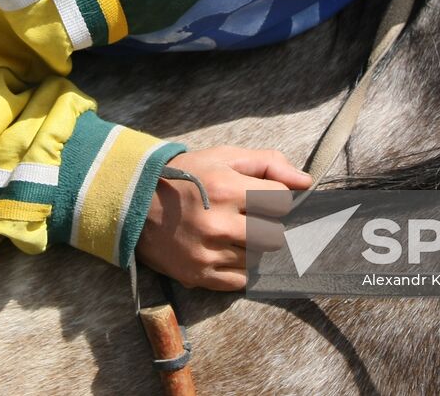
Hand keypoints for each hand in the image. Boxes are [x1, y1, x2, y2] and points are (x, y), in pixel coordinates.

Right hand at [135, 145, 311, 290]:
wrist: (132, 203)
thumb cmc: (184, 175)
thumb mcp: (222, 157)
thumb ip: (267, 164)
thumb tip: (306, 182)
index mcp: (226, 188)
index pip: (281, 202)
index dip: (276, 199)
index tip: (261, 197)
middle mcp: (218, 224)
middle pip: (275, 236)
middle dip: (267, 225)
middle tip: (249, 218)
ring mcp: (208, 254)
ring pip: (258, 259)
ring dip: (252, 247)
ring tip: (233, 233)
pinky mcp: (199, 276)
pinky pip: (241, 281)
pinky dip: (240, 268)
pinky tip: (225, 251)